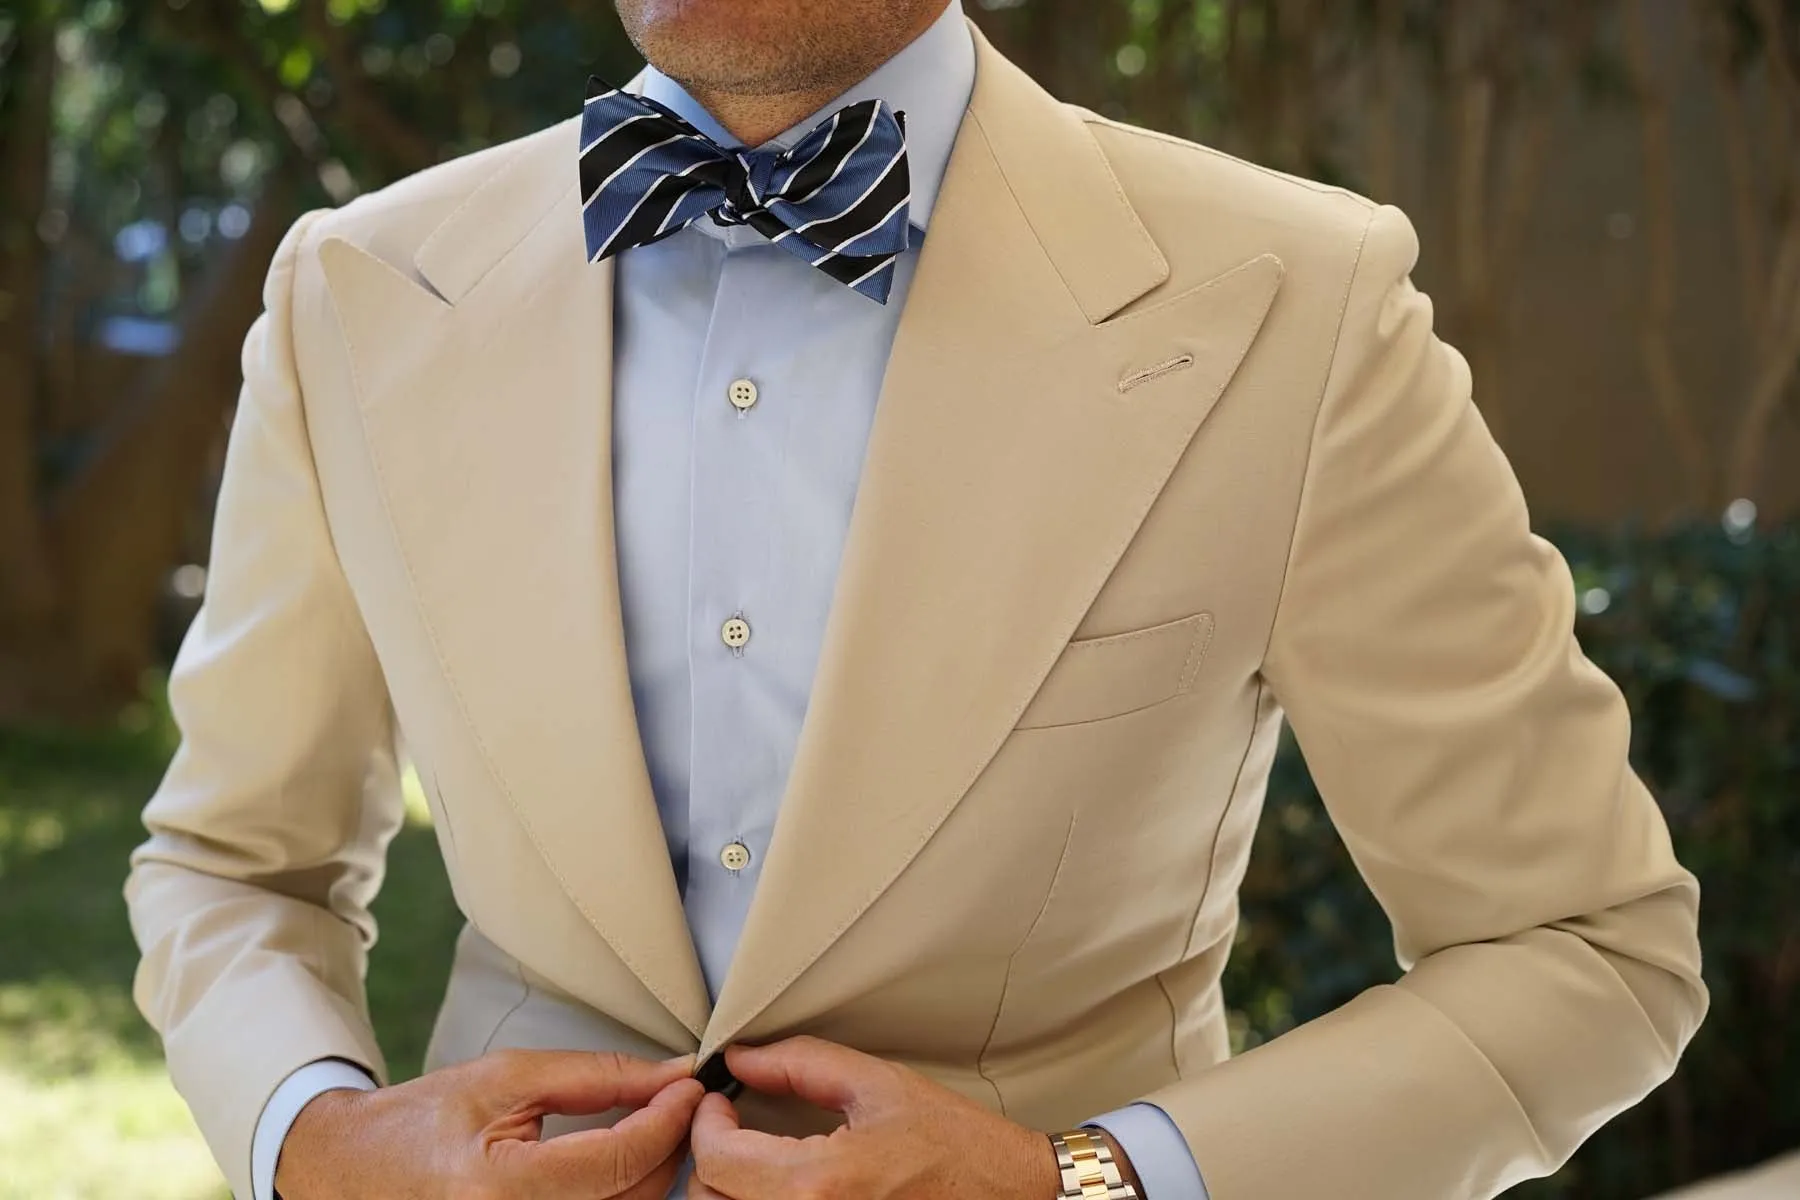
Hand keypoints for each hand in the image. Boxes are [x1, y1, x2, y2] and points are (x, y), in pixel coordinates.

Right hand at [274, 1048, 703, 1199]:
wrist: (351, 1173)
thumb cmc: (421, 1122)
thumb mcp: (506, 1079)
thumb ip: (594, 1077)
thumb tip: (671, 1075)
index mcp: (497, 1188)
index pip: (617, 1161)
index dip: (668, 1119)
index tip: (692, 1085)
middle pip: (632, 1199)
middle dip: (670, 1146)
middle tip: (679, 1102)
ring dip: (654, 1177)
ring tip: (653, 1131)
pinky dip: (623, 1199)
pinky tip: (623, 1169)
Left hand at [689, 1036, 1100, 1199]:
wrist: (1005, 1192)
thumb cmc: (954, 1142)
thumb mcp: (876, 1083)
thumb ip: (799, 1063)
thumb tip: (741, 1057)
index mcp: (819, 1180)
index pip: (717, 1157)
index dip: (705, 1122)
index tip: (718, 1102)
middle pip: (710, 1199)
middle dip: (711, 1157)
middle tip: (730, 1127)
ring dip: (727, 1189)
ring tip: (749, 1158)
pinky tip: (773, 1186)